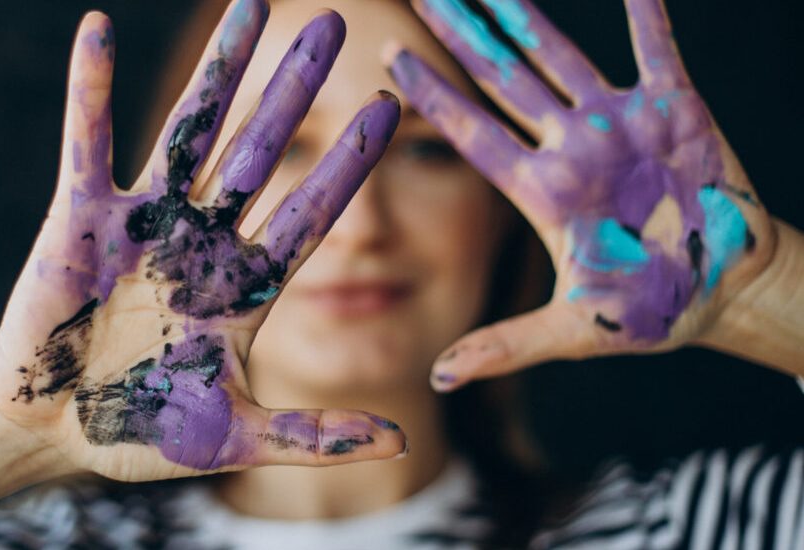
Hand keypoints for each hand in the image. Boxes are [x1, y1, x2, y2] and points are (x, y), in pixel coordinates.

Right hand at [0, 1, 404, 480]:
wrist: (52, 430)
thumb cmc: (141, 430)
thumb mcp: (235, 437)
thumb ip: (312, 434)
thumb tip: (403, 443)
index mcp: (243, 287)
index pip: (311, 212)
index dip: (350, 163)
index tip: (392, 108)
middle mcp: (200, 240)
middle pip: (260, 151)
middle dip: (296, 90)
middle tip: (334, 23)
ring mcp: (142, 221)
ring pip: (188, 130)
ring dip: (218, 68)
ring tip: (249, 3)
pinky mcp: (79, 217)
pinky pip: (87, 142)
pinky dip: (91, 89)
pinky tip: (98, 29)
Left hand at [385, 0, 775, 388]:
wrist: (729, 292)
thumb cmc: (652, 311)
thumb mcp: (575, 329)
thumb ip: (508, 344)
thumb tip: (437, 378)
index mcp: (542, 192)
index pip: (472, 134)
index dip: (432, 96)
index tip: (388, 59)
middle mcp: (570, 147)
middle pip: (502, 79)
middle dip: (462, 34)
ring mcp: (619, 124)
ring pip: (560, 54)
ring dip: (525, 13)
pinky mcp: (676, 109)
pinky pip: (657, 49)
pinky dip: (646, 11)